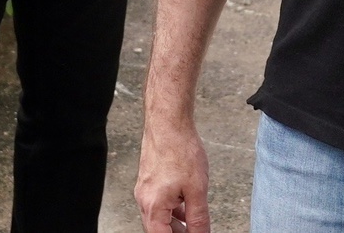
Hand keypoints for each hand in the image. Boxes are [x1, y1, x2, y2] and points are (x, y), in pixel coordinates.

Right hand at [136, 114, 212, 232]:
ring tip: (193, 225)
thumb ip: (198, 218)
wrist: (168, 122)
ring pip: (159, 217)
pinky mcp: (149, 180)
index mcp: (153, 206)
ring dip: (175, 224)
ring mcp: (145, 189)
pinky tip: (186, 207)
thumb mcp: (197, 190)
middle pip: (158, 229)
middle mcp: (144, 200)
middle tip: (195, 231)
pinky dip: (172, 210)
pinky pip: (159, 203)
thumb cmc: (180, 149)